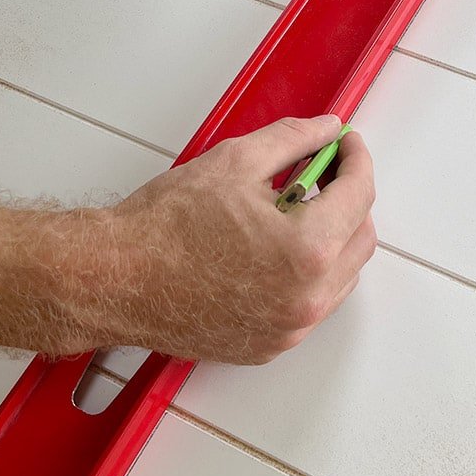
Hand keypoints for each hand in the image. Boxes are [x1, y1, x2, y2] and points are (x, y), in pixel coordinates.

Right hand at [104, 115, 375, 363]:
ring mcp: (289, 328)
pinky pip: (312, 304)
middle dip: (349, 197)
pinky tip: (276, 247)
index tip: (345, 143)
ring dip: (333, 237)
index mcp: (307, 251)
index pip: (360, 195)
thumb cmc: (163, 228)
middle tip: (322, 169)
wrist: (114, 279)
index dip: (355, 159)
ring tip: (294, 208)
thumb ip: (292, 141)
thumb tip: (324, 130)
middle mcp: (306, 298)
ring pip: (342, 275)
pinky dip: (309, 273)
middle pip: (361, 237)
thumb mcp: (235, 162)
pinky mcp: (269, 345)